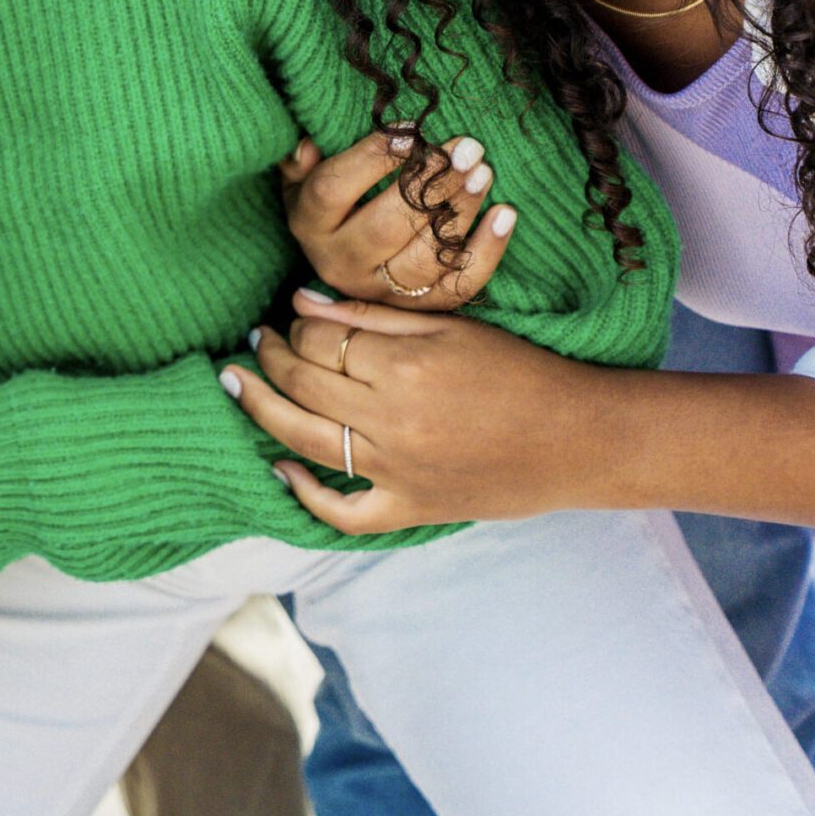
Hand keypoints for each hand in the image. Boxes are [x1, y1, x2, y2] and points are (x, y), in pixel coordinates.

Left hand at [220, 296, 608, 534]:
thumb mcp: (452, 327)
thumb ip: (373, 317)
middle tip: (254, 340)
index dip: (295, 326)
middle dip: (268, 356)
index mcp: (406, 367)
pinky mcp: (409, 510)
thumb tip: (303, 302)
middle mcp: (393, 421)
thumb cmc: (520, 372)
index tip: (287, 316)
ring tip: (237, 384)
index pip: (319, 340)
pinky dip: (305, 495)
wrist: (577, 439)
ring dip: (260, 409)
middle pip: (302, 384)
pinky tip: (280, 469)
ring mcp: (398, 472)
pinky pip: (341, 513)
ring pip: (304, 441)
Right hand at [278, 126, 508, 313]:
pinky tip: (505, 214)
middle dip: (430, 183)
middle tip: (466, 147)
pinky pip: (459, 284)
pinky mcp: (420, 308)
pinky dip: (488, 251)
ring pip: (425, 256)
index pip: (333, 190)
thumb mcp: (303, 182)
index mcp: (310, 226)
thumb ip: (300, 162)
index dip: (371, 159)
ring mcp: (382, 291)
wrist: (351, 267)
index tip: (411, 131)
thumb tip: (306, 145)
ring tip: (484, 173)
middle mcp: (341, 263)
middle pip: (386, 225)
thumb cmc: (331, 207)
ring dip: (461, 212)